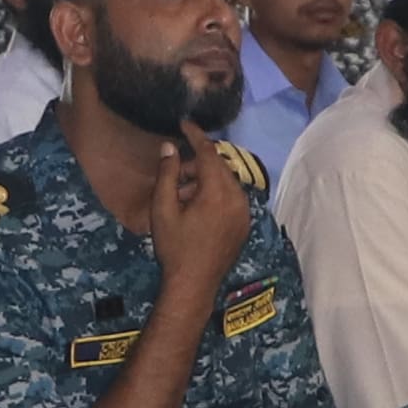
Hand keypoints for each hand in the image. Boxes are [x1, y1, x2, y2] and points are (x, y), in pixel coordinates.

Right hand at [149, 128, 255, 298]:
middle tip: (175, 174)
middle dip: (198, 164)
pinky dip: (215, 194)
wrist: (194, 284)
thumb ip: (167, 175)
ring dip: (206, 180)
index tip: (184, 123)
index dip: (196, 135)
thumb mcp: (162, 210)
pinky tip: (196, 209)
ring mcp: (245, 213)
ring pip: (226, 182)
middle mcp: (238, 199)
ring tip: (182, 196)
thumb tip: (169, 147)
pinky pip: (232, 198)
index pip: (210, 153)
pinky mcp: (245, 224)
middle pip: (219, 166)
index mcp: (218, 193)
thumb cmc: (174, 248)